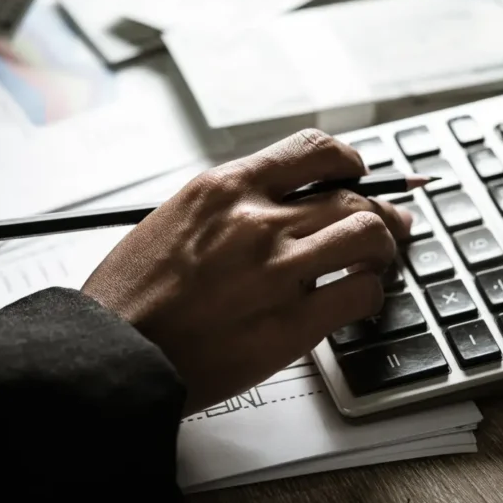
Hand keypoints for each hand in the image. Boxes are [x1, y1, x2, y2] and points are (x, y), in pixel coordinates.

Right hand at [82, 130, 413, 414]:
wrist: (112, 351)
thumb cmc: (130, 296)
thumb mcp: (171, 221)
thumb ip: (229, 210)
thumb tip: (277, 207)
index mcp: (225, 188)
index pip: (314, 151)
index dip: (350, 163)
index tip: (357, 176)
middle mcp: (257, 220)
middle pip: (354, 197)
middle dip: (381, 213)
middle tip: (390, 227)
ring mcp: (277, 271)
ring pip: (367, 237)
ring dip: (383, 250)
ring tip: (378, 265)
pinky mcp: (290, 323)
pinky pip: (359, 294)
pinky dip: (370, 295)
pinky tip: (360, 303)